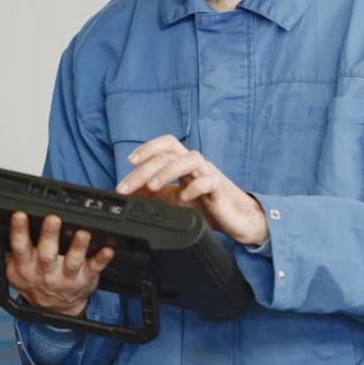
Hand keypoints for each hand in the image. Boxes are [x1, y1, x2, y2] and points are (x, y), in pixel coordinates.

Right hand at [0, 212, 113, 316]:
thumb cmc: (30, 282)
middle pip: (46, 252)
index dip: (19, 230)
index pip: (19, 246)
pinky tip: (108, 248)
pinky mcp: (86, 278)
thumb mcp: (4, 270)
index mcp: (24, 266)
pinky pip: (95, 268)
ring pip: (72, 260)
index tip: (19, 214)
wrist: (55, 310)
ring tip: (82, 232)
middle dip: (49, 235)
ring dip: (77, 246)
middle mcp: (45, 271)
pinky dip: (102, 259)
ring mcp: (66, 276)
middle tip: (52, 218)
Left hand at [116, 134, 267, 246]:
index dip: (147, 148)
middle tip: (127, 187)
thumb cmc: (206, 205)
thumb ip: (154, 194)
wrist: (236, 220)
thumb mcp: (174, 199)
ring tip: (152, 187)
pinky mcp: (220, 189)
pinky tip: (183, 198)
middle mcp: (196, 164)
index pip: (166, 145)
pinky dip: (194, 187)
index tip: (129, 162)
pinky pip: (208, 181)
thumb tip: (130, 192)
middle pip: (169, 154)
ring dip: (167, 172)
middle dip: (145, 169)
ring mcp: (209, 174)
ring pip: (189, 160)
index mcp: (184, 163)